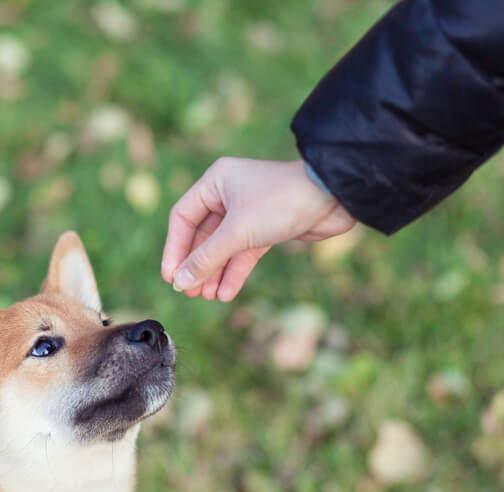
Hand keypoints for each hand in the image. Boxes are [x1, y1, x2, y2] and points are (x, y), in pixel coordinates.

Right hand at [161, 158, 356, 300]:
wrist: (333, 198)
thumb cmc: (280, 202)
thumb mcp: (237, 233)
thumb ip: (206, 259)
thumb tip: (180, 282)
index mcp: (215, 182)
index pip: (182, 218)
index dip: (175, 249)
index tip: (171, 277)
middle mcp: (228, 194)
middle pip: (201, 236)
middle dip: (196, 265)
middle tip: (188, 291)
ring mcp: (247, 212)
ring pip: (222, 247)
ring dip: (214, 272)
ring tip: (206, 296)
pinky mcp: (266, 227)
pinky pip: (242, 253)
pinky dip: (234, 272)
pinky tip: (226, 293)